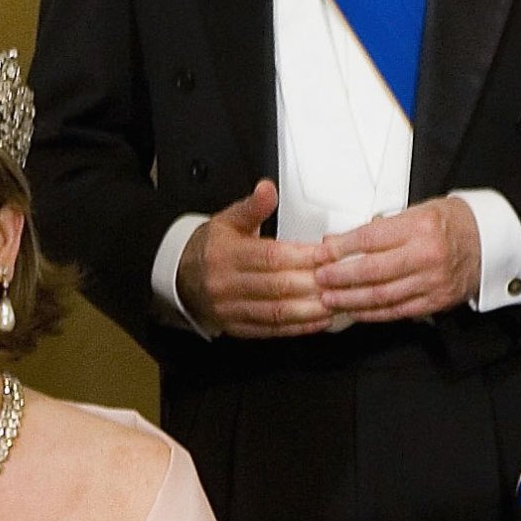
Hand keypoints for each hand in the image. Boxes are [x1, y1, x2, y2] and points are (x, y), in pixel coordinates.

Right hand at [176, 179, 330, 337]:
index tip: (326, 254)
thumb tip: (267, 190)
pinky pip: (271, 330)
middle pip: (276, 286)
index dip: (301, 256)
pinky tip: (317, 321)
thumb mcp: (228, 220)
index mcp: (226, 255)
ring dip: (308, 310)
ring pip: (275, 313)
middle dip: (311, 283)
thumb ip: (253, 206)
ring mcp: (231, 310)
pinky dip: (297, 328)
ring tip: (334, 302)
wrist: (183, 280)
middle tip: (338, 279)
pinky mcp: (238, 329)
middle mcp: (226, 285)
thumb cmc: (212, 249)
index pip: (270, 257)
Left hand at [315, 197, 480, 321]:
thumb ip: (383, 227)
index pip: (371, 238)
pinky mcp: (434, 301)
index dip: (341, 247)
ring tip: (330, 298)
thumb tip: (342, 240)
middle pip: (372, 270)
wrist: (490, 242)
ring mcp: (431, 281)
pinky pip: (395, 311)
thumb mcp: (420, 211)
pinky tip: (354, 309)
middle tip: (320, 278)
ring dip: (350, 298)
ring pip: (381, 295)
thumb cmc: (453, 224)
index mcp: (421, 225)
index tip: (323, 252)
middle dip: (340, 276)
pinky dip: (371, 312)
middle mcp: (427, 254)